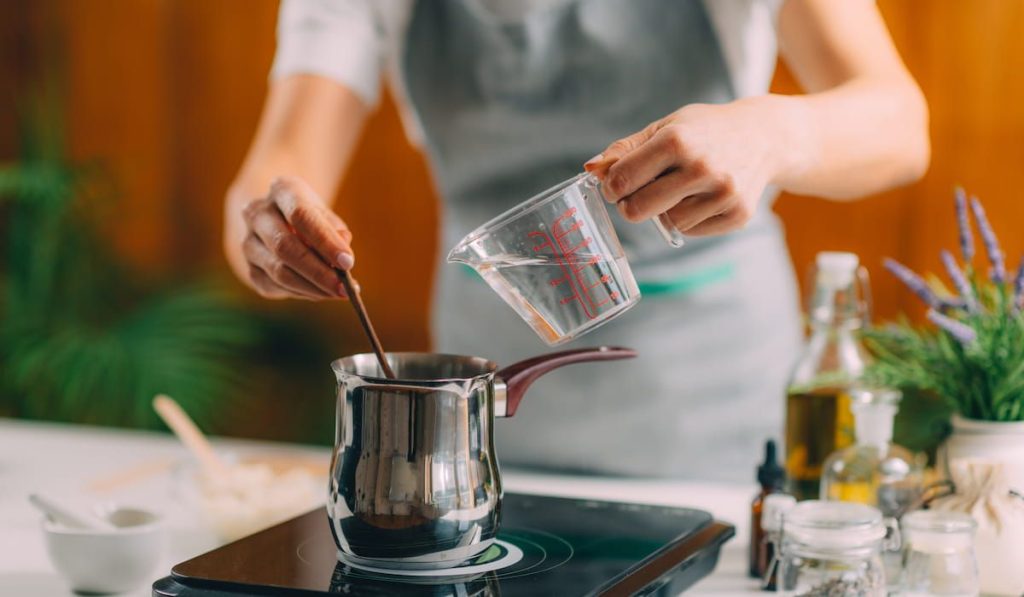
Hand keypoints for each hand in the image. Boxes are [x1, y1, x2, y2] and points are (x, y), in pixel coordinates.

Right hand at [237, 176, 354, 299]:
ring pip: (279, 272)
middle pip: (285, 247)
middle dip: (319, 272)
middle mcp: (257, 213)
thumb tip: (343, 261)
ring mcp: (248, 242)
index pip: (301, 216)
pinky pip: (276, 287)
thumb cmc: (310, 217)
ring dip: (313, 287)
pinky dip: (303, 292)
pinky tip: (321, 292)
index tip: (348, 263)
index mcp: (281, 190)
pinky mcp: (249, 268)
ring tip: (339, 293)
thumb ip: (337, 233)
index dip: (325, 242)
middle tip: (345, 289)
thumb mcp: (326, 215)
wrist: (275, 220)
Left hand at [584, 98, 789, 236]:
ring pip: (667, 223)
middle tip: (641, 192)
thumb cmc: (705, 130)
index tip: (616, 184)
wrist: (764, 137)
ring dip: (666, 211)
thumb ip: (626, 149)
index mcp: (676, 141)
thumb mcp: (666, 127)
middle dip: (631, 205)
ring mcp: (722, 194)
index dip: (611, 187)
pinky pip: (692, 231)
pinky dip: (691, 218)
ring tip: (683, 187)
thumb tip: (591, 169)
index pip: (621, 181)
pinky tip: (704, 196)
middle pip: (637, 211)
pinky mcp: (737, 215)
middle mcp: (701, 168)